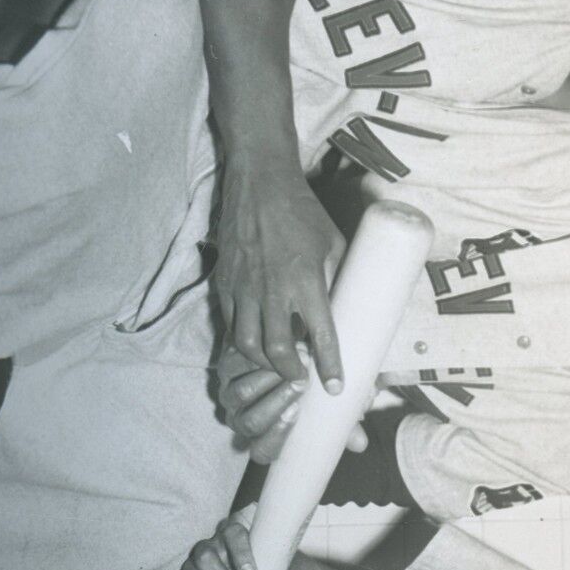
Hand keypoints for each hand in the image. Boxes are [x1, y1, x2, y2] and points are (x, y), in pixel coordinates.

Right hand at [215, 177, 346, 389]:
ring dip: (264, 364)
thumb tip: (345, 308)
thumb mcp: (333, 244)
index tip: (335, 387)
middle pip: (277, 351)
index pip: (320, 336)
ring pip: (248, 344)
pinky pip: (230, 323)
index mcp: (305, 280)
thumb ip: (337, 278)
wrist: (260, 182)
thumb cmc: (302, 211)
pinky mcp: (225, 282)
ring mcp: (244, 287)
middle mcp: (272, 289)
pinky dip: (242, 341)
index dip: (329, 367)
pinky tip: (254, 344)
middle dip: (291, 374)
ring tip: (278, 366)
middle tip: (301, 378)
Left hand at [218, 345, 369, 466]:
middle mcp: (242, 421)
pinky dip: (254, 358)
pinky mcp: (225, 369)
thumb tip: (360, 444)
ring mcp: (230, 396)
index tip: (297, 413)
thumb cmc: (311, 388)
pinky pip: (232, 367)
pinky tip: (277, 347)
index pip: (262, 452)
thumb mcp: (328, 408)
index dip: (277, 435)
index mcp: (263, 439)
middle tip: (302, 382)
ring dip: (267, 378)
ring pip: (240, 394)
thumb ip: (343, 426)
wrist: (290, 352)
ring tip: (293, 362)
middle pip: (250, 422)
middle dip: (276, 402)